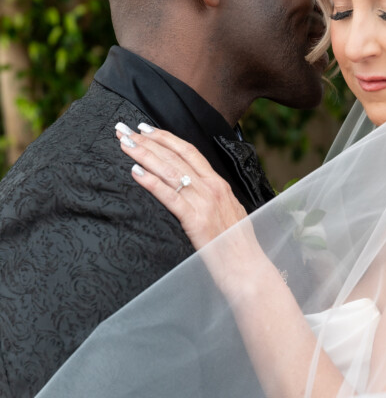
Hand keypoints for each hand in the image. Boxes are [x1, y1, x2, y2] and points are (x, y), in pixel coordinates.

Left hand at [116, 124, 247, 249]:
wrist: (248, 268)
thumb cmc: (237, 245)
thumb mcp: (229, 213)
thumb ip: (214, 199)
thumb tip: (196, 191)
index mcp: (219, 184)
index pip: (189, 151)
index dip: (166, 138)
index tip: (146, 129)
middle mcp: (212, 188)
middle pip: (175, 157)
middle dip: (147, 141)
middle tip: (124, 130)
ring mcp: (204, 203)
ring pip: (169, 171)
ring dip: (144, 155)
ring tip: (124, 144)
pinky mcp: (196, 221)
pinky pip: (170, 197)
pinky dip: (151, 182)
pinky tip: (135, 172)